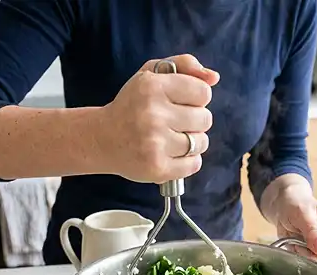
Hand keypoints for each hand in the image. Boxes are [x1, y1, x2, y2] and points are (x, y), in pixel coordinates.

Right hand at [98, 54, 219, 182]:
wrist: (102, 139)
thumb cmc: (133, 104)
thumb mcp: (152, 74)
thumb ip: (184, 66)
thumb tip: (214, 77)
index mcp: (152, 87)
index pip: (203, 92)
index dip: (196, 98)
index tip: (181, 102)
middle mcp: (152, 114)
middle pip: (205, 118)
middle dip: (194, 120)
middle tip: (174, 122)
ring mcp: (154, 143)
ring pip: (202, 142)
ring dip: (193, 142)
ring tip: (172, 138)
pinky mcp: (157, 168)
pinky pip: (194, 164)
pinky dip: (188, 161)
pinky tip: (171, 154)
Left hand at [262, 174, 316, 268]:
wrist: (284, 205)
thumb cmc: (296, 204)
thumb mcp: (302, 214)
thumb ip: (313, 231)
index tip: (315, 252)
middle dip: (315, 259)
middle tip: (301, 245)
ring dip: (305, 258)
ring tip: (297, 242)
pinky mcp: (315, 255)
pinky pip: (309, 266)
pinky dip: (300, 258)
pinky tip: (295, 246)